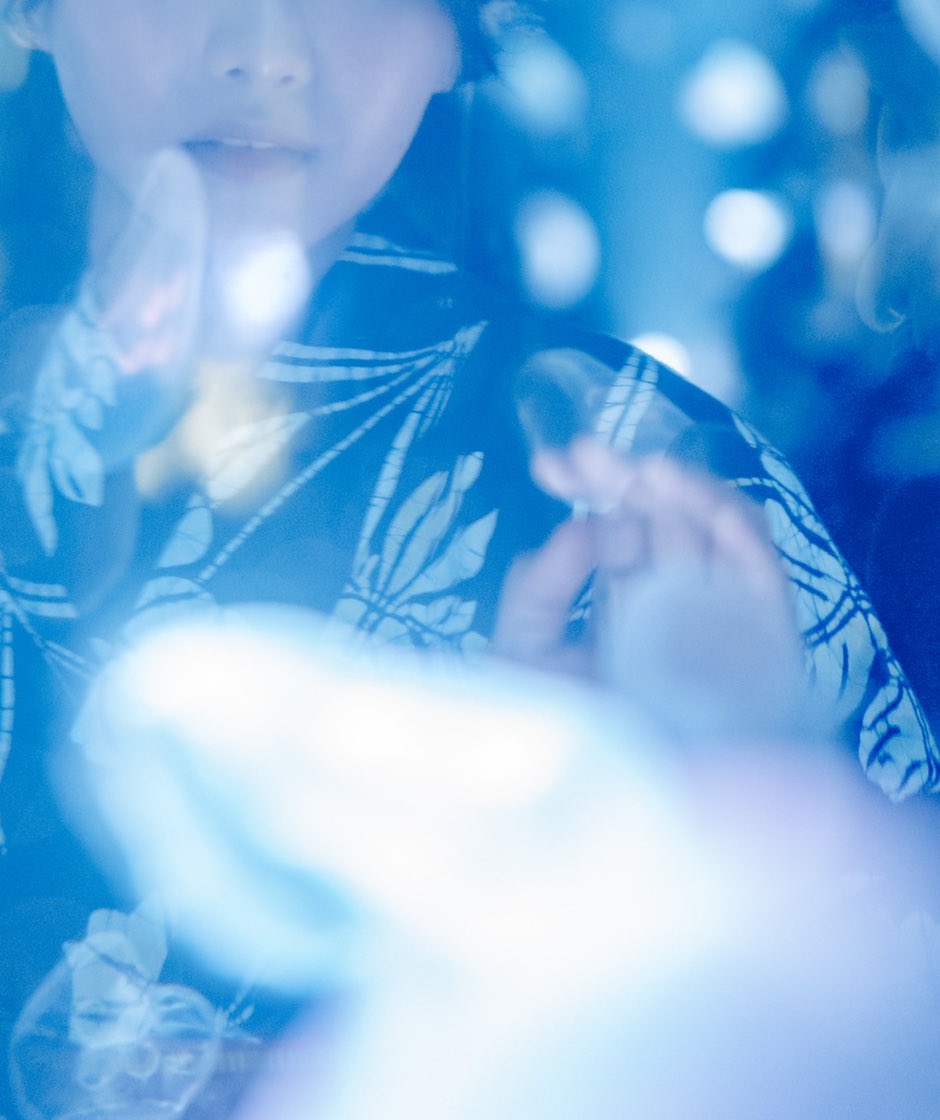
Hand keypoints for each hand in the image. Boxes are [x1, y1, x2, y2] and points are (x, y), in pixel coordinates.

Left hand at [494, 439, 807, 740]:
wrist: (616, 832)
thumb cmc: (563, 749)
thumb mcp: (522, 661)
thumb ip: (537, 593)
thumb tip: (576, 528)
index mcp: (623, 609)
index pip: (615, 532)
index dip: (589, 488)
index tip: (552, 462)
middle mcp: (675, 610)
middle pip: (662, 524)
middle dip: (625, 480)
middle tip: (585, 453)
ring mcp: (720, 627)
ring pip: (715, 539)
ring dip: (684, 494)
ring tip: (642, 470)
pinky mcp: (763, 653)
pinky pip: (762, 582)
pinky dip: (740, 536)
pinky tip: (700, 505)